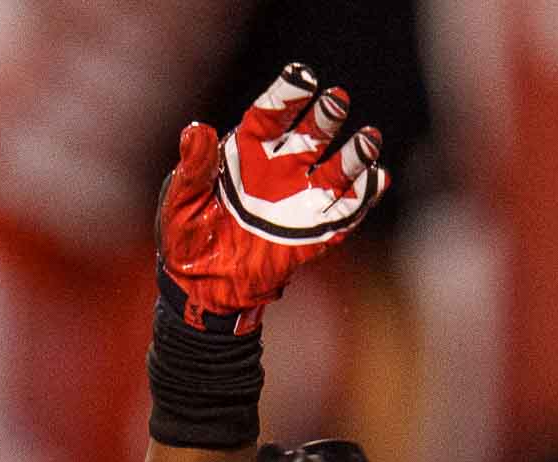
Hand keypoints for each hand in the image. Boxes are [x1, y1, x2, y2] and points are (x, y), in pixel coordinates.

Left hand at [156, 63, 389, 330]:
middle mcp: (282, 166)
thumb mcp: (181, 201)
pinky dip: (364, 196)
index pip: (272, 114)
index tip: (301, 77)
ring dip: (355, 153)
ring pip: (337, 168)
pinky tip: (376, 180)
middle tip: (336, 101)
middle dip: (326, 116)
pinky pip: (345, 211)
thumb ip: (193, 167)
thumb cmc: (185, 237)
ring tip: (368, 140)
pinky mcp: (314, 233)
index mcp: (248, 151)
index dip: (287, 95)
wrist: (200, 287)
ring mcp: (301, 198)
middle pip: (312, 133)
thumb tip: (196, 130)